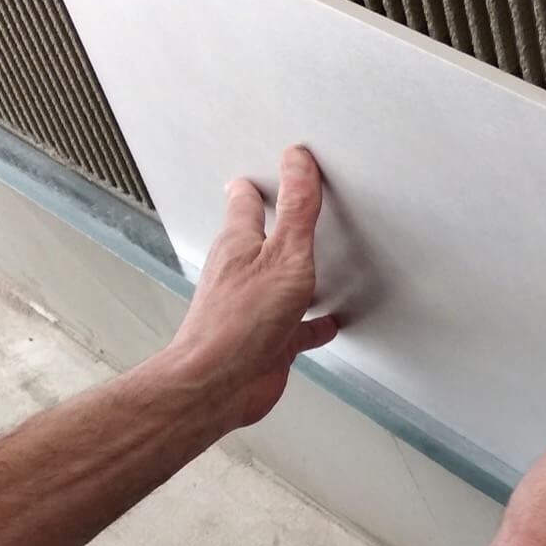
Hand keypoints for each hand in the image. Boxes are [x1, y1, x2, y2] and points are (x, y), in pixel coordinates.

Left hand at [159, 146, 337, 429]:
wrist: (219, 384)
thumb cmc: (240, 323)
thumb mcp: (283, 255)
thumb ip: (296, 209)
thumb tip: (296, 161)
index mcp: (240, 245)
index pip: (246, 203)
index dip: (259, 184)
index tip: (279, 169)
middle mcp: (242, 273)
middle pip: (259, 240)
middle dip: (273, 222)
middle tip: (287, 204)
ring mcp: (255, 308)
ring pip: (280, 282)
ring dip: (296, 272)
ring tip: (314, 259)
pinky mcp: (269, 340)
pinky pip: (298, 326)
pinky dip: (314, 322)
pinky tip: (326, 322)